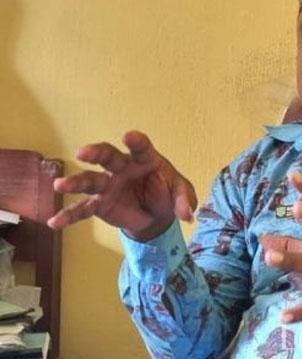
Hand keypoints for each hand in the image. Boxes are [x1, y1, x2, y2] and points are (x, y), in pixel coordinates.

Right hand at [47, 130, 196, 240]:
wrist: (155, 214)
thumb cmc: (166, 193)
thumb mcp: (181, 193)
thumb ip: (184, 201)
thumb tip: (188, 215)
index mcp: (145, 159)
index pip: (141, 147)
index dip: (136, 141)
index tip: (130, 136)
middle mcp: (122, 168)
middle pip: (107, 156)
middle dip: (95, 153)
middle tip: (82, 152)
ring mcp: (108, 185)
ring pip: (90, 180)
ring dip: (75, 183)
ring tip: (60, 186)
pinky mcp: (99, 203)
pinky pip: (83, 209)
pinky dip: (69, 215)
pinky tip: (54, 222)